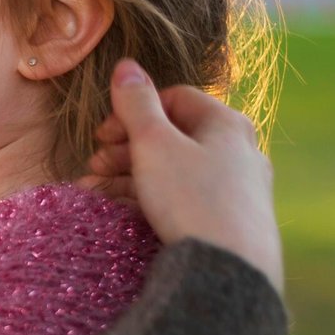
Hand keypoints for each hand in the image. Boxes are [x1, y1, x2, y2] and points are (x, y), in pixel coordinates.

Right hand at [81, 59, 282, 292]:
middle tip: (95, 166)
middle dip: (126, 149)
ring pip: (176, 169)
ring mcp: (239, 187)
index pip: (173, 98)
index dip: (132, 112)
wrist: (230, 270)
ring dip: (131, 176)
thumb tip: (126, 64)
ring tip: (98, 193)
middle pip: (173, 135)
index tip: (102, 136)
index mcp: (226, 123)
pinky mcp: (232, 220)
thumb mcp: (154, 144)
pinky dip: (153, 198)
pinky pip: (186, 197)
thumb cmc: (191, 198)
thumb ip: (136, 104)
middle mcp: (240, 150)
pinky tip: (125, 212)